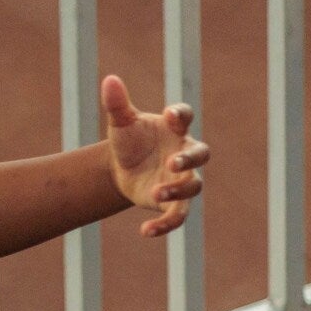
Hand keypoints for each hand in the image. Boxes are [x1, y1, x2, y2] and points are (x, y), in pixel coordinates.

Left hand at [102, 74, 208, 237]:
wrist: (120, 169)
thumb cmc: (128, 140)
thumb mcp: (121, 124)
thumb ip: (117, 104)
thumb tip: (109, 80)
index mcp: (173, 128)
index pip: (184, 117)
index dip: (180, 115)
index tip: (171, 115)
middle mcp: (183, 152)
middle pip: (200, 153)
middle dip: (190, 159)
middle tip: (173, 162)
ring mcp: (181, 179)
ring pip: (193, 186)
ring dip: (178, 190)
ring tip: (156, 192)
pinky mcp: (173, 201)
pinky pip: (177, 215)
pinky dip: (165, 225)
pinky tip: (146, 230)